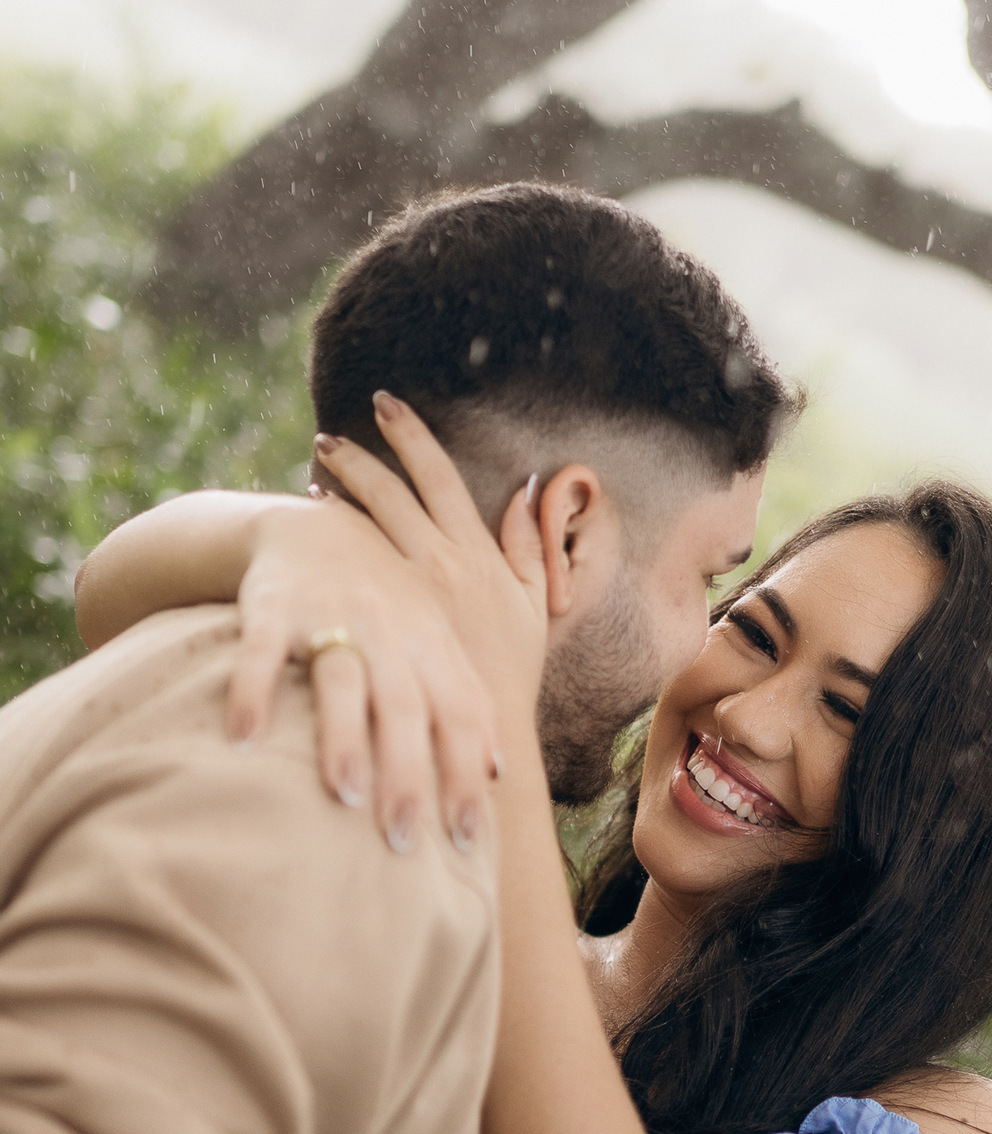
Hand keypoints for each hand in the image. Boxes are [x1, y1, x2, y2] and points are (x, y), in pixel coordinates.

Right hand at [227, 492, 501, 852]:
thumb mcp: (434, 640)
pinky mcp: (273, 608)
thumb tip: (498, 773)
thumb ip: (464, 701)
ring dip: (343, 736)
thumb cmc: (386, 604)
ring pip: (341, 679)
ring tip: (345, 794)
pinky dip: (252, 694)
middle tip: (405, 839)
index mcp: (432, 645)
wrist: (315, 528)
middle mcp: (389, 631)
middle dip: (409, 773)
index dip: (466, 773)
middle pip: (406, 706)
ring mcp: (330, 615)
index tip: (468, 838)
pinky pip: (261, 652)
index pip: (461, 713)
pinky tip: (244, 742)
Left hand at [312, 394, 547, 730]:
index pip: (438, 475)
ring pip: (362, 525)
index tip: (386, 405)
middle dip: (358, 457)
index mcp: (476, 553)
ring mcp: (404, 592)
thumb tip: (527, 493)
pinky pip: (347, 565)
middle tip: (328, 436)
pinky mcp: (380, 621)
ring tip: (317, 470)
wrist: (484, 728)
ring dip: (337, 492)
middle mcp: (437, 562)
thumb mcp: (537, 605)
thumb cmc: (513, 673)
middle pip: (389, 492)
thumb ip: (531, 548)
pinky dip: (331, 536)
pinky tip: (312, 523)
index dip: (410, 435)